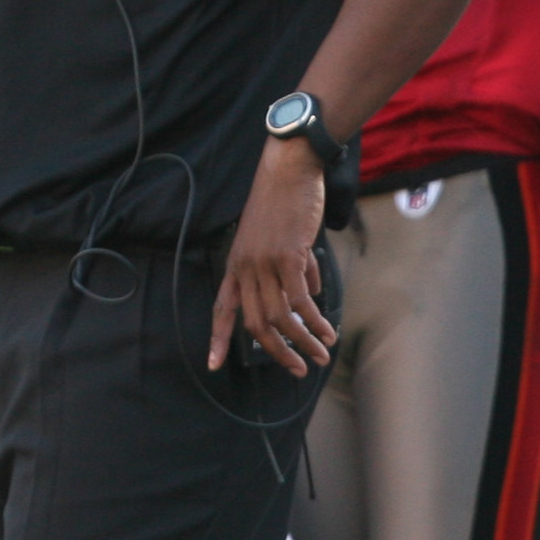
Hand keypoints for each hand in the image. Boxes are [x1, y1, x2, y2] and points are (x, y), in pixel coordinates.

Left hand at [209, 135, 334, 377]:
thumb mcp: (275, 240)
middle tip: (298, 368)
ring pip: (280, 317)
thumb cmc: (283, 203)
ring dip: (302, 342)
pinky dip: (314, 320)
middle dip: (277, 351)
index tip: (213, 365)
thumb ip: (289, 270)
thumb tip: (309, 296)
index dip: (217, 338)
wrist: (288, 171)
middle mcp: (245, 268)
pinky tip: (326, 330)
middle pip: (255, 324)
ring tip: (320, 354)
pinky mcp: (287, 257)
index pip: (222, 309)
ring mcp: (264, 263)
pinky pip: (300, 301)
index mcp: (236, 265)